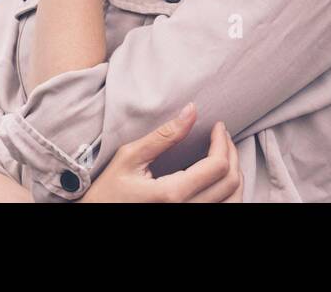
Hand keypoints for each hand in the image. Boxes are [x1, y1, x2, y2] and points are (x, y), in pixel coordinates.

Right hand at [77, 102, 243, 202]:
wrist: (95, 216)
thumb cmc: (108, 190)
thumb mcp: (130, 157)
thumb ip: (164, 135)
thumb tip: (192, 110)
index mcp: (172, 194)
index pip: (217, 167)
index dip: (223, 142)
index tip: (218, 126)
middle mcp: (186, 211)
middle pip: (230, 183)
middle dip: (231, 153)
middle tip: (222, 135)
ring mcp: (188, 218)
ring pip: (233, 200)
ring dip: (235, 174)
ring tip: (224, 153)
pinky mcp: (187, 220)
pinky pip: (224, 209)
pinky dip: (229, 192)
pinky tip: (219, 177)